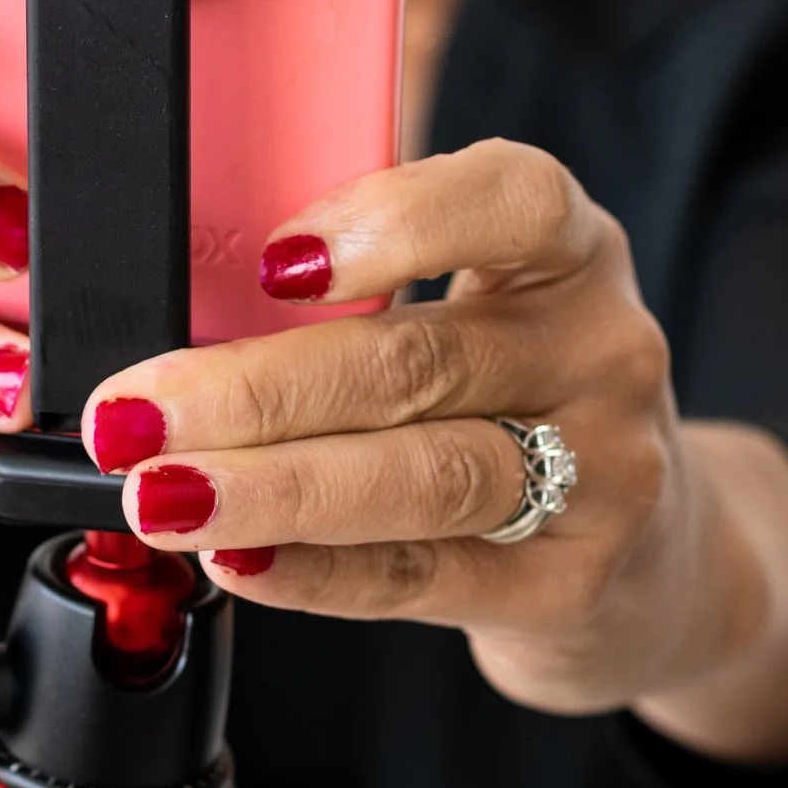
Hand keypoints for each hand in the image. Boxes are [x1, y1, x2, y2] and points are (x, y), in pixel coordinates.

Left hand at [79, 139, 787, 768]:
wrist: (653, 557)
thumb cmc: (519, 407)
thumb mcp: (482, 316)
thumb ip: (363, 298)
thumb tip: (178, 309)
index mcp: (572, 253)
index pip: (514, 201)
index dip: (397, 221)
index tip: (277, 261)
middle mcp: (604, 351)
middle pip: (420, 360)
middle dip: (254, 387)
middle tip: (134, 413)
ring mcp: (602, 475)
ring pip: (422, 475)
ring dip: (272, 487)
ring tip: (164, 495)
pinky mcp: (568, 586)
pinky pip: (422, 574)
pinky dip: (316, 571)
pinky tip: (238, 560)